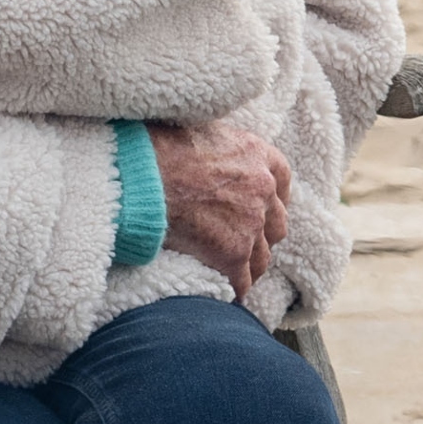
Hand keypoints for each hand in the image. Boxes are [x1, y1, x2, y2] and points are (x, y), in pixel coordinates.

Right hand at [147, 121, 290, 299]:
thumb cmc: (157, 148)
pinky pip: (241, 282)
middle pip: (275, 223)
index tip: (262, 208)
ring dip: (247, 265)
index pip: (282, 180)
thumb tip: (210, 158)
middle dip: (261, 235)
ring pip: (262, 257)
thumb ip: (220, 148)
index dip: (272, 198)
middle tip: (240, 243)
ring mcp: (250, 224)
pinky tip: (223, 293)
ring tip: (230, 272)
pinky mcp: (232, 254)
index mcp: (257, 155)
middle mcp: (262, 189)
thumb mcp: (200, 130)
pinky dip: (233, 289)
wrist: (140, 176)